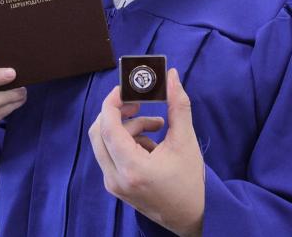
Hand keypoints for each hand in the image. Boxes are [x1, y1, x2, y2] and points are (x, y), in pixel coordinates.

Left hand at [89, 69, 203, 236]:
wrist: (192, 215)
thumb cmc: (190, 180)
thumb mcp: (186, 140)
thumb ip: (178, 105)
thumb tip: (172, 75)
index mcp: (132, 167)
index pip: (107, 127)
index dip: (113, 102)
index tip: (126, 88)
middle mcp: (116, 178)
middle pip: (98, 133)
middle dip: (117, 113)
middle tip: (138, 102)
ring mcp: (113, 184)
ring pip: (105, 143)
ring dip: (127, 127)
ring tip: (157, 125)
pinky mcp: (116, 186)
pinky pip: (111, 154)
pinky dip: (126, 142)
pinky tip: (151, 143)